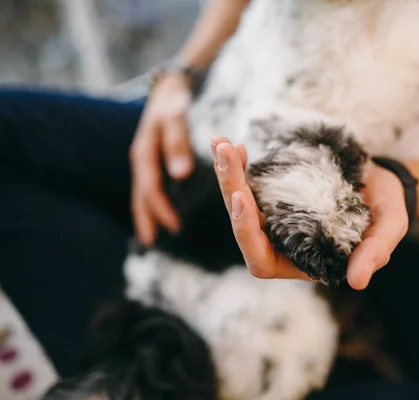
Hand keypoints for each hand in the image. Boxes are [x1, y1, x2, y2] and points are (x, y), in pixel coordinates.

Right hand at [130, 74, 194, 244]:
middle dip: (146, 217)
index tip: (174, 228)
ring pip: (142, 189)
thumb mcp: (175, 118)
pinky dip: (152, 197)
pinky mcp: (152, 153)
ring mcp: (145, 155)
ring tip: (151, 233)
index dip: (160, 210)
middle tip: (151, 241)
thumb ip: (178, 144)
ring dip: (146, 210)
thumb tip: (180, 175)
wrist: (171, 81)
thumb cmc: (174, 100)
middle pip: (140, 194)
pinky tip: (160, 207)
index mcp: (144, 153)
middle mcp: (141, 157)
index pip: (150, 189)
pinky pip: (149, 181)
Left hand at [212, 136, 408, 289]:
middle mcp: (283, 241)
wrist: (386, 182)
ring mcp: (276, 216)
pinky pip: (249, 183)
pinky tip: (234, 146)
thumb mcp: (389, 228)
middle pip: (244, 226)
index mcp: (303, 260)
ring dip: (229, 174)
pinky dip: (239, 165)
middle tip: (226, 155)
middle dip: (231, 190)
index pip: (262, 260)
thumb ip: (375, 253)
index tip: (242, 199)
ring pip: (240, 202)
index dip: (247, 234)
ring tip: (222, 144)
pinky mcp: (276, 194)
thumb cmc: (388, 211)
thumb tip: (358, 282)